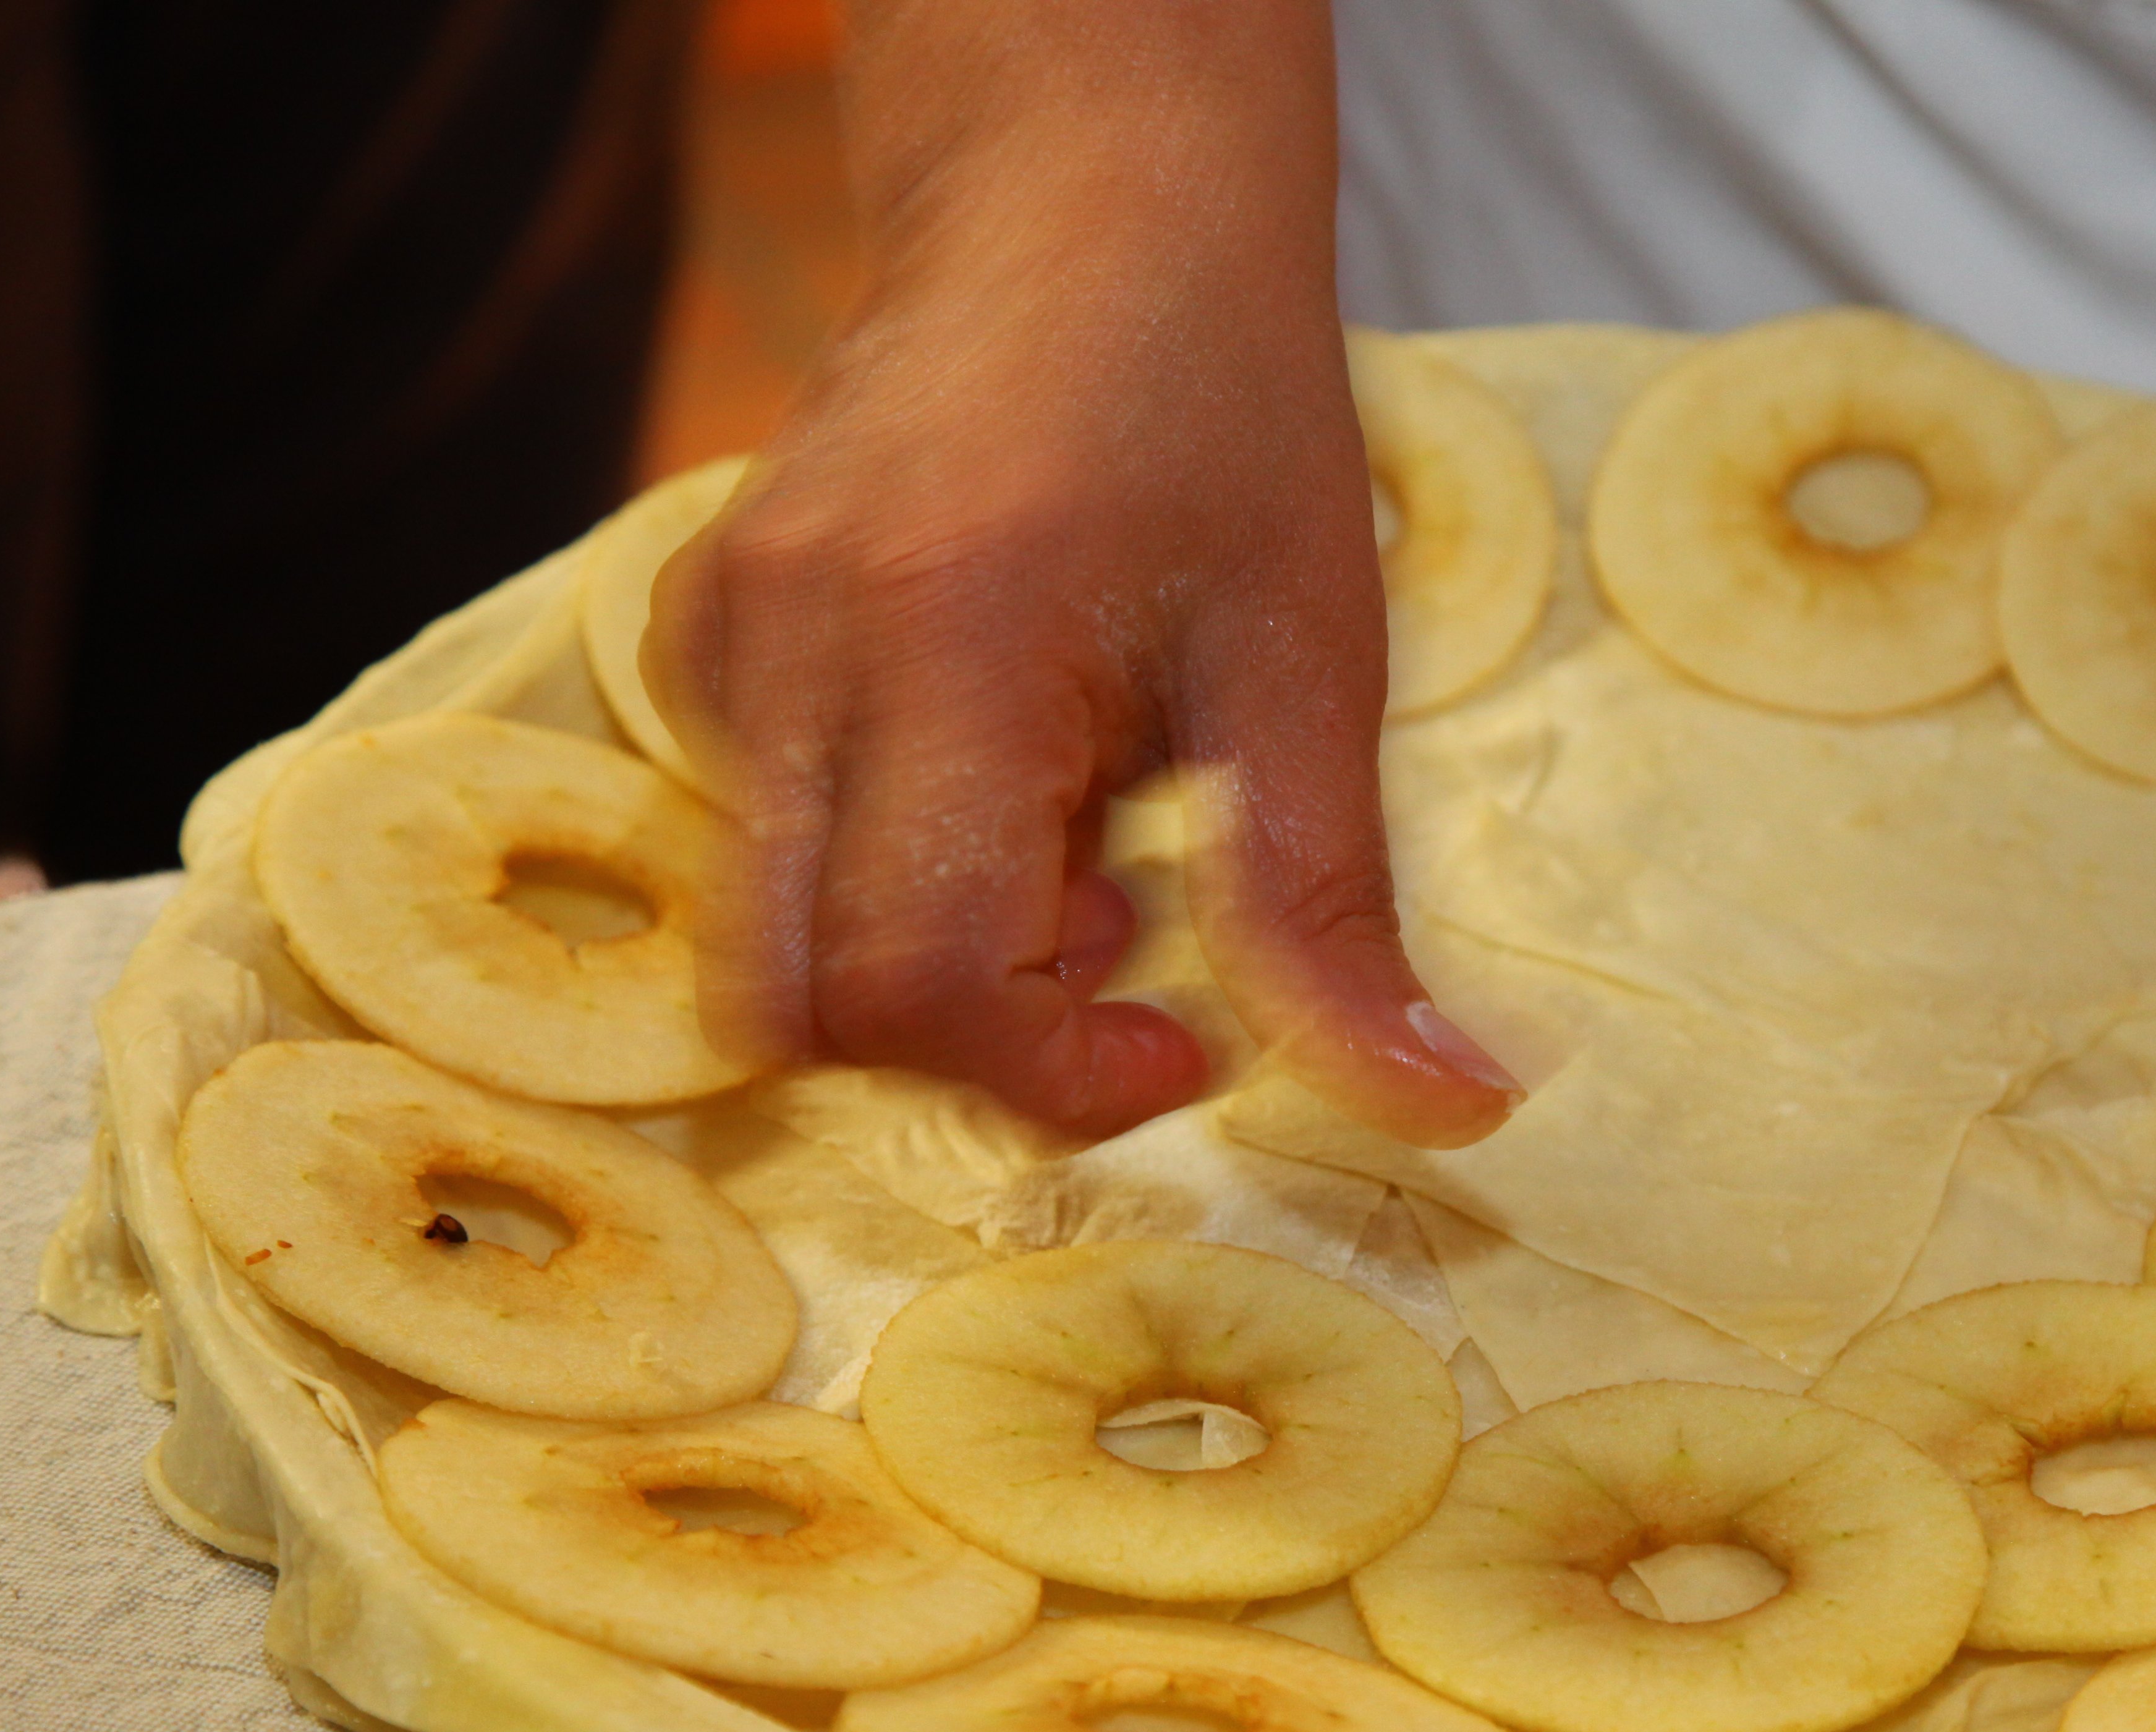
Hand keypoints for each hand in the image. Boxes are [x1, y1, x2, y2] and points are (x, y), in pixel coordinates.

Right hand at [648, 0, 1517, 1146]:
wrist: (1084, 202)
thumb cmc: (1217, 409)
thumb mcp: (1312, 663)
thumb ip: (1334, 912)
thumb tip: (1445, 1105)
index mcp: (944, 647)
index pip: (919, 978)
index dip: (1050, 1065)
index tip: (1178, 1033)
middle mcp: (790, 645)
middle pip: (807, 998)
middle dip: (974, 1029)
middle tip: (1121, 924)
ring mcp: (725, 635)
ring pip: (776, 931)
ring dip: (938, 940)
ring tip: (1075, 812)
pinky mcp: (710, 631)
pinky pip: (770, 833)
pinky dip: (891, 857)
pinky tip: (1007, 759)